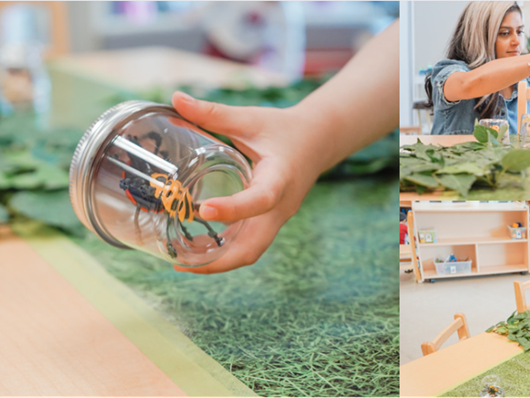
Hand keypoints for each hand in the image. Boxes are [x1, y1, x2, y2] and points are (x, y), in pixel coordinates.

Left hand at [170, 92, 323, 273]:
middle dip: (219, 260)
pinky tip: (198, 251)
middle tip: (180, 262)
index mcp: (280, 178)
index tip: (203, 209)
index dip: (233, 209)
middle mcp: (281, 206)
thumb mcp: (251, 119)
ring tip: (181, 262)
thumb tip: (176, 99)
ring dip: (220, 262)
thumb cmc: (284, 129)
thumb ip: (214, 113)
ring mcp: (277, 217)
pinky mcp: (271, 220)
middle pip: (254, 246)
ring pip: (251, 251)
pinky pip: (250, 244)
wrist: (318, 141)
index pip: (260, 200)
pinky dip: (226, 253)